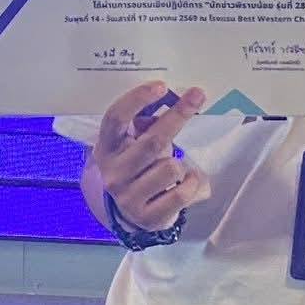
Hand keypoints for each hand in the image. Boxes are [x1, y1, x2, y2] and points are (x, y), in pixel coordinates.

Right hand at [95, 81, 210, 230]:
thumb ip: (144, 126)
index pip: (116, 119)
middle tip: (197, 96)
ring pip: (171, 168)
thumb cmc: (138, 169)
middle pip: (152, 141)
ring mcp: (128, 197)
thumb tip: (164, 107)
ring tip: (176, 170)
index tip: (161, 86)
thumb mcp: (133, 145)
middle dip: (178, 116)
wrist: (131, 214)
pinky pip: (182, 193)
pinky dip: (192, 184)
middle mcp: (113, 172)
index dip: (137, 100)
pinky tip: (186, 182)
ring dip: (181, 165)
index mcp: (107, 148)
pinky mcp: (147, 217)